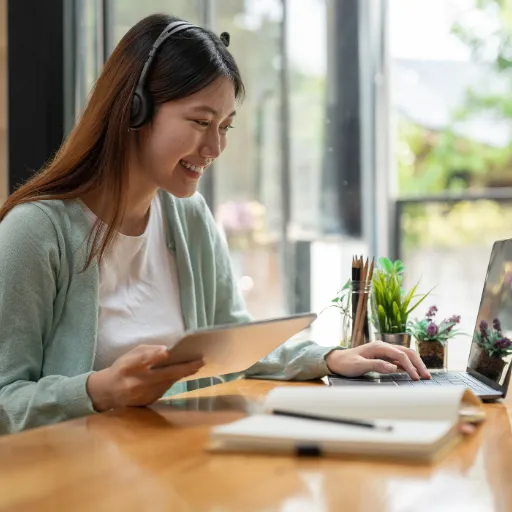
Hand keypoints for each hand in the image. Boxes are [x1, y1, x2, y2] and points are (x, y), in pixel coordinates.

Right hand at [86, 344, 203, 411]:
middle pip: (162, 375)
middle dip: (183, 368)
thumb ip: (147, 352)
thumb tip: (166, 351)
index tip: (166, 352)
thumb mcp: (129, 355)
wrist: (108, 392)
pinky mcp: (147, 402)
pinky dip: (173, 381)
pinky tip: (181, 374)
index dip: (153, 356)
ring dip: (182, 374)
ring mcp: (142, 395)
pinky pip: (165, 389)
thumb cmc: (121, 368)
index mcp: (128, 366)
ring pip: (168, 383)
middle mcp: (135, 382)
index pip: (141, 360)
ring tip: (196, 365)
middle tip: (200, 362)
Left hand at [326, 341, 430, 380]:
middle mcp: (383, 346)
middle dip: (418, 364)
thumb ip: (376, 365)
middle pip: (407, 352)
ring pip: (405, 354)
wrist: (336, 360)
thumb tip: (394, 367)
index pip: (400, 355)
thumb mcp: (359, 366)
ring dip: (415, 364)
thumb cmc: (346, 363)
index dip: (410, 366)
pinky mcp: (383, 356)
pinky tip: (413, 373)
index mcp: (378, 346)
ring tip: (423, 376)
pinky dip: (408, 365)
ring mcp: (384, 350)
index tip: (416, 378)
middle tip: (427, 377)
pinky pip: (399, 359)